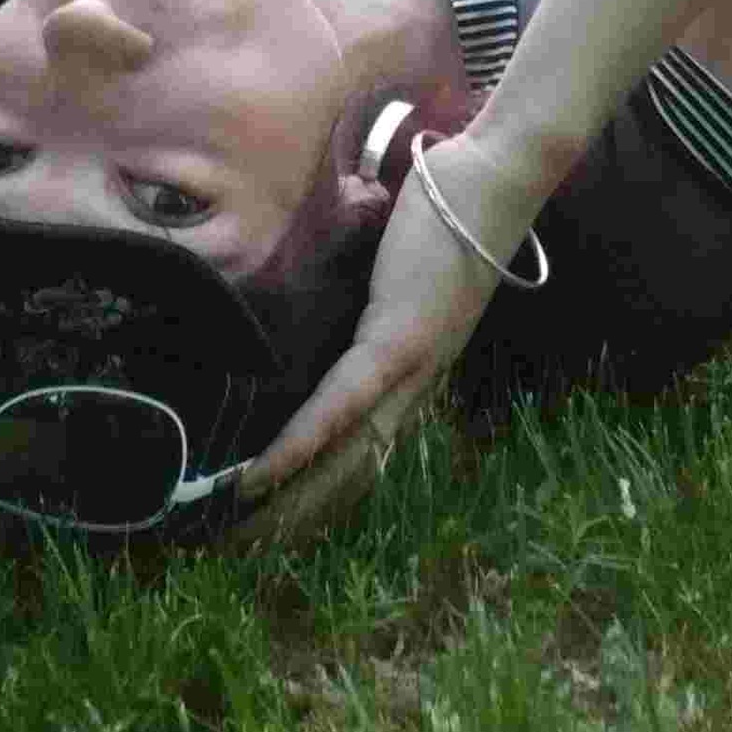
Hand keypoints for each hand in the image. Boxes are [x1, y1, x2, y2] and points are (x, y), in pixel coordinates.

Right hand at [231, 131, 530, 544]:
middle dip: (299, 515)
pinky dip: (301, 445)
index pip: (366, 447)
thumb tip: (311, 288)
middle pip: (354, 470)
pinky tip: (262, 474)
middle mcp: (419, 384)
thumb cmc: (446, 211)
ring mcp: (413, 367)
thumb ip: (362, 294)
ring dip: (294, 501)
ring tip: (240, 534)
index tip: (273, 518)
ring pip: (348, 455)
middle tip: (240, 551)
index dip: (321, 487)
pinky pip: (342, 405)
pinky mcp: (400, 340)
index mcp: (418, 369)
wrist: (491, 180)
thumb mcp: (395, 268)